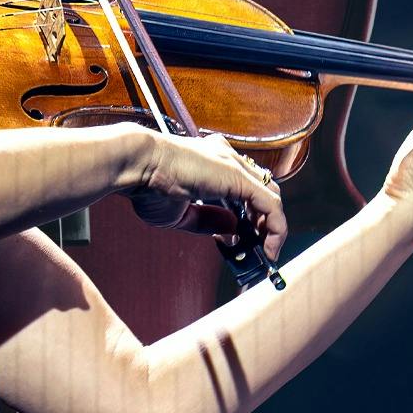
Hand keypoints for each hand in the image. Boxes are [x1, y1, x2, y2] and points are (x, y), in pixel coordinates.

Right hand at [120, 125, 288, 260]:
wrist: (137, 165)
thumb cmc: (147, 185)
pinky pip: (270, 205)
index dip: (249, 216)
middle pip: (263, 192)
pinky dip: (275, 228)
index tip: (241, 240)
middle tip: (258, 249)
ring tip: (264, 253)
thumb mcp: (182, 213)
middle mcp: (229, 159)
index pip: (245, 188)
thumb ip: (208, 221)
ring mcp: (235, 165)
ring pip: (271, 198)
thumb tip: (232, 231)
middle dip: (264, 223)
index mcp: (214, 163)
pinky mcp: (239, 177)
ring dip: (271, 229)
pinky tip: (267, 248)